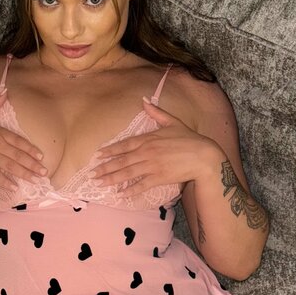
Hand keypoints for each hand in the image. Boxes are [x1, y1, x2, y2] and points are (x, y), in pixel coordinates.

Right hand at [0, 90, 47, 187]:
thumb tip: (5, 92)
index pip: (18, 141)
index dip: (31, 149)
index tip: (41, 156)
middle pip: (18, 155)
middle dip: (33, 164)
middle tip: (44, 173)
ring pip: (11, 166)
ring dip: (24, 174)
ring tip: (35, 180)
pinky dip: (6, 182)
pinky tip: (14, 187)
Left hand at [88, 97, 219, 196]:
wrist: (204, 156)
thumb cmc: (189, 138)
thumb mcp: (172, 122)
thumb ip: (156, 113)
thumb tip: (144, 100)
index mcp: (148, 139)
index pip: (124, 145)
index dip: (110, 151)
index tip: (97, 156)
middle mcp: (147, 152)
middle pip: (121, 161)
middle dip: (105, 168)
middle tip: (92, 174)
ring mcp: (152, 166)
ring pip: (127, 174)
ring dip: (112, 179)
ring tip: (100, 184)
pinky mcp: (159, 178)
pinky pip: (141, 185)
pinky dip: (130, 190)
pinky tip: (120, 194)